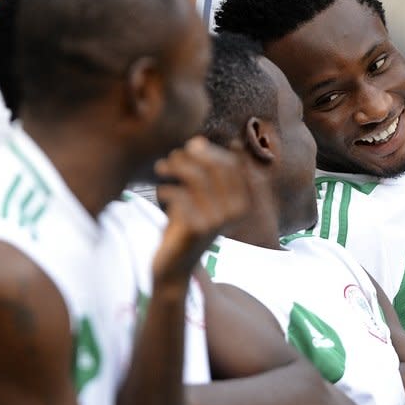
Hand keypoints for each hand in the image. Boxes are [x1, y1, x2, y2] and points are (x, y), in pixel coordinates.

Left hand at [152, 137, 250, 283]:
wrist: (176, 265)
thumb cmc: (187, 225)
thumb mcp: (200, 197)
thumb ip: (203, 171)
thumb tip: (198, 140)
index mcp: (243, 202)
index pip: (231, 163)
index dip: (210, 150)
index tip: (192, 146)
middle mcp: (236, 212)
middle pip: (215, 167)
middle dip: (191, 156)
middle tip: (172, 157)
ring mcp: (218, 220)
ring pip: (196, 177)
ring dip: (175, 167)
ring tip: (162, 169)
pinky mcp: (198, 228)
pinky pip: (180, 195)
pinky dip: (167, 190)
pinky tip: (162, 194)